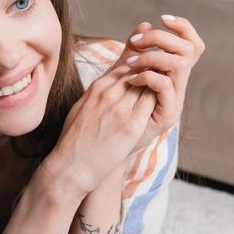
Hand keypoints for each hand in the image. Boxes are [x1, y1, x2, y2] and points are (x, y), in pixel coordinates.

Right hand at [44, 66, 156, 195]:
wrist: (71, 166)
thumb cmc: (75, 141)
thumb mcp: (81, 108)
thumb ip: (97, 94)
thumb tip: (108, 86)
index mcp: (97, 87)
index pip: (126, 68)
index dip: (139, 72)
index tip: (145, 82)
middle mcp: (108, 93)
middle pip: (139, 72)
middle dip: (150, 78)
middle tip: (160, 87)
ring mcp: (120, 108)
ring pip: (148, 84)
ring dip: (156, 89)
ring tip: (162, 99)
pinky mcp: (131, 125)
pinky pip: (152, 103)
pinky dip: (159, 102)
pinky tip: (160, 110)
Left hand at [119, 15, 204, 151]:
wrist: (104, 149)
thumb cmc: (113, 113)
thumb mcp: (124, 76)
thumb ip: (134, 52)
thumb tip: (144, 25)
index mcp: (172, 75)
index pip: (192, 44)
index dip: (184, 27)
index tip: (162, 19)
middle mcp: (178, 86)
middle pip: (190, 49)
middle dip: (162, 38)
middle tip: (134, 43)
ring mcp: (175, 101)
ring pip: (180, 63)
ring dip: (153, 56)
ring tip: (130, 62)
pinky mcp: (167, 115)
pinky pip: (166, 84)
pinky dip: (148, 75)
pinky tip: (130, 79)